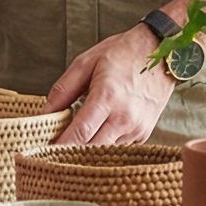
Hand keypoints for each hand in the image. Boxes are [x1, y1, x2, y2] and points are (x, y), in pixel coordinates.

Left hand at [46, 25, 173, 144]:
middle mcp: (124, 117)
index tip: (43, 152)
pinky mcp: (144, 133)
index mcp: (107, 97)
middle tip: (52, 152)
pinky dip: (104, 144)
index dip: (60, 146)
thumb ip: (63, 89)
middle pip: (92, 150)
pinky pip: (118, 147)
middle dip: (71, 153)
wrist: (162, 52)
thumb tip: (45, 112)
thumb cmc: (123, 54)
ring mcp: (137, 128)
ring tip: (73, 141)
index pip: (79, 133)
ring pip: (105, 151)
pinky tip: (97, 133)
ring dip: (88, 150)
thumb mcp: (86, 62)